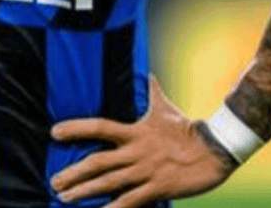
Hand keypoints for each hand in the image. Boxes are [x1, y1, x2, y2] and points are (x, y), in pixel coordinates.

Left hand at [50, 76, 235, 207]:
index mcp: (135, 131)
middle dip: (74, 173)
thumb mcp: (166, 107)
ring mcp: (146, 171)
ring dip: (85, 191)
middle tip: (54, 181)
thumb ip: (153, 92)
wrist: (215, 148)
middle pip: (98, 161)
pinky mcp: (157, 188)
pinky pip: (130, 201)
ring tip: (65, 198)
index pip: (99, 127)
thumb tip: (150, 75)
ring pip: (109, 183)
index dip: (76, 129)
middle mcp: (136, 151)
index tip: (54, 132)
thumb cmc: (188, 127)